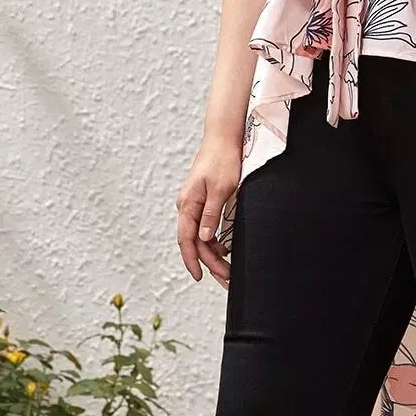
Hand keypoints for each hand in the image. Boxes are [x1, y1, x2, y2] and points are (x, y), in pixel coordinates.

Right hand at [176, 136, 241, 286]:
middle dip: (209, 262)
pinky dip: (216, 241)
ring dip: (214, 254)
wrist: (224, 137)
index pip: (186, 240)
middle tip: (226, 278)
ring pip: (201, 237)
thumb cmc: (222, 159)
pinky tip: (226, 250)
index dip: (192, 260)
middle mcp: (188, 207)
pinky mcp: (204, 202)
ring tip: (228, 270)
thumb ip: (210, 214)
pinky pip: (207, 227)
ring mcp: (195, 204)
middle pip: (195, 242)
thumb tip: (203, 237)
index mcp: (188, 204)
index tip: (200, 276)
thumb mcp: (220, 188)